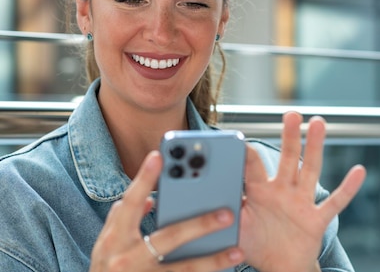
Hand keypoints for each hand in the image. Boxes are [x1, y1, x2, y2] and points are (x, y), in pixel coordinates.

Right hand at [89, 151, 243, 271]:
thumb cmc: (105, 270)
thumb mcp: (106, 244)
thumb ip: (122, 218)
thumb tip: (149, 198)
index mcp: (113, 240)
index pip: (129, 204)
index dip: (143, 179)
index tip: (159, 156)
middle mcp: (126, 259)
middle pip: (168, 238)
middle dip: (199, 225)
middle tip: (227, 214)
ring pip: (184, 269)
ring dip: (213, 261)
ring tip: (237, 251)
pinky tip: (227, 270)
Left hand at [240, 111, 366, 271]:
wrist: (279, 267)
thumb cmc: (255, 244)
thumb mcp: (236, 228)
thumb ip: (226, 208)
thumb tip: (208, 193)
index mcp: (259, 191)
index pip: (252, 167)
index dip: (247, 154)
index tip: (240, 138)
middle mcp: (282, 191)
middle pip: (287, 158)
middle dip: (289, 136)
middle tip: (291, 114)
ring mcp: (301, 202)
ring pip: (310, 170)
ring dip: (315, 147)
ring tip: (318, 123)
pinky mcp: (316, 219)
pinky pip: (334, 203)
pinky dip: (347, 188)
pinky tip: (358, 171)